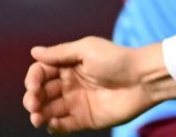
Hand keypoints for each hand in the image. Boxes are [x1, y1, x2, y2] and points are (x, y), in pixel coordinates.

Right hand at [23, 38, 175, 132]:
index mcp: (68, 65)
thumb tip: (33, 51)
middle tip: (33, 104)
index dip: (32, 79)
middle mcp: (69, 84)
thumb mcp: (87, 50)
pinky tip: (53, 123)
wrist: (143, 79)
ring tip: (38, 118)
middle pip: (41, 93)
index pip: (40, 73)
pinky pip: (63, 125)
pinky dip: (54, 126)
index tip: (33, 86)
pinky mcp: (85, 119)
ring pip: (49, 111)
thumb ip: (60, 53)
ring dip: (39, 115)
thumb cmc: (116, 59)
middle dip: (32, 99)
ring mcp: (76, 102)